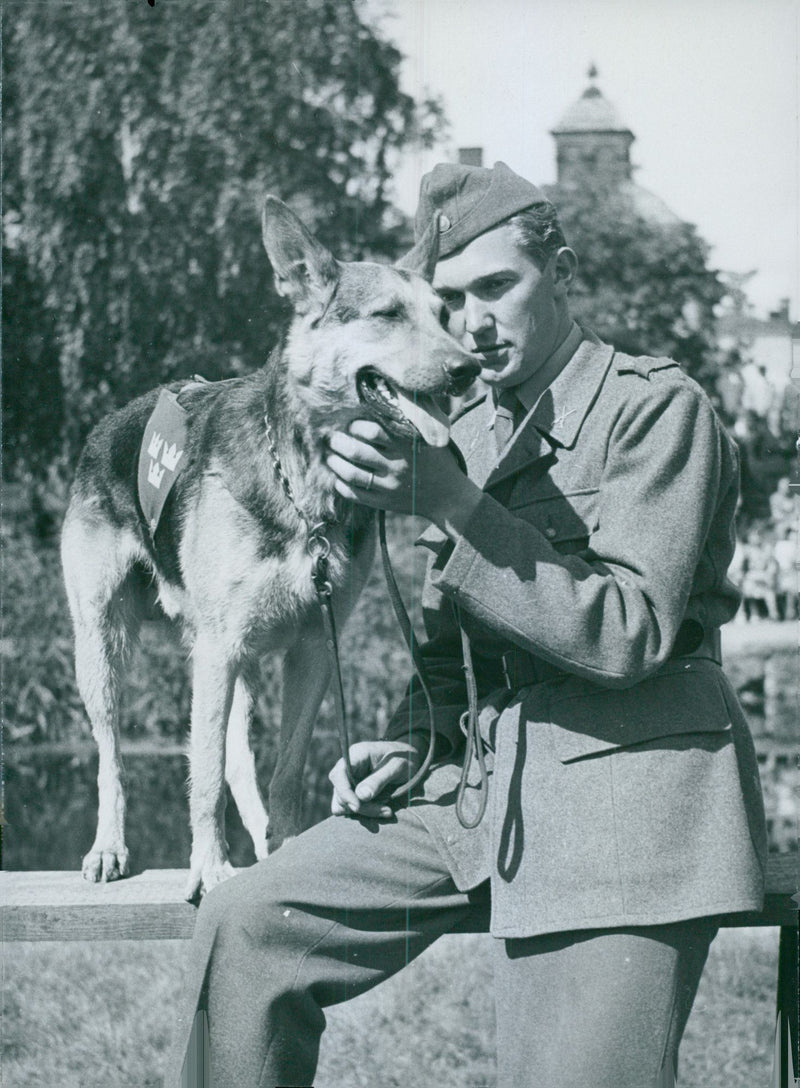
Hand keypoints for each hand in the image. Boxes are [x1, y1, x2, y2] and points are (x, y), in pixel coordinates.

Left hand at [326, 420, 481, 530]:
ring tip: (330, 457)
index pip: (373, 431)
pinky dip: (341, 485)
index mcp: (407, 445)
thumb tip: (379, 398)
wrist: (448, 495)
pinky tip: (338, 478)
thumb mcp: (426, 437)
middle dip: (338, 443)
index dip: (355, 426)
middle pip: (356, 452)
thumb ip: (406, 421)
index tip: (351, 425)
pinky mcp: (385, 503)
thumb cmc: (434, 459)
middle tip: (331, 438)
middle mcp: (397, 465)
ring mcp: (390, 486)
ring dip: (335, 463)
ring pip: (351, 474)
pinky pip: (355, 494)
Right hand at [329, 739, 424, 817]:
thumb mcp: (396, 766)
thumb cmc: (405, 757)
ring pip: (344, 803)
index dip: (344, 792)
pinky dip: (365, 812)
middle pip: (341, 792)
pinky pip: (352, 808)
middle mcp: (349, 767)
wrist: (412, 758)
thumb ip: (378, 780)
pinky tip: (382, 810)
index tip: (357, 807)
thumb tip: (360, 796)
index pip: (338, 775)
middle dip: (360, 806)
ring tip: (387, 811)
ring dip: (364, 811)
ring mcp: (351, 780)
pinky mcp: (355, 792)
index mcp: (356, 754)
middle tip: (386, 811)